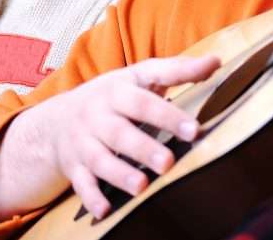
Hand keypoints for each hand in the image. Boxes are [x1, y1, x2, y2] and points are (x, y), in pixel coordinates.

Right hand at [2, 54, 219, 219]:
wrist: (56, 120)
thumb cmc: (113, 95)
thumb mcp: (140, 76)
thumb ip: (176, 70)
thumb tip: (216, 61)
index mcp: (118, 90)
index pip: (145, 100)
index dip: (168, 114)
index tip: (193, 129)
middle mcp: (98, 114)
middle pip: (121, 132)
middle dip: (144, 147)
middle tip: (168, 162)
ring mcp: (83, 142)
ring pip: (100, 159)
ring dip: (120, 174)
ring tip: (142, 187)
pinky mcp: (74, 166)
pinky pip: (80, 183)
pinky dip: (91, 197)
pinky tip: (105, 210)